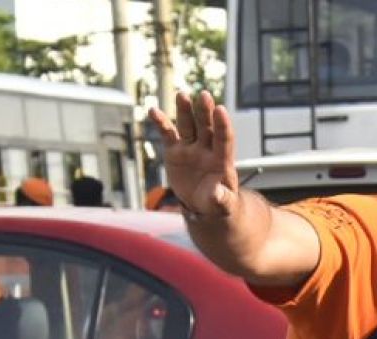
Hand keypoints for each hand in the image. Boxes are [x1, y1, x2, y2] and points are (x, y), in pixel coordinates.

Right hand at [145, 91, 238, 217]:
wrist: (203, 203)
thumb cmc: (218, 203)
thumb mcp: (222, 205)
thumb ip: (220, 198)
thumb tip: (216, 193)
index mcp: (222, 161)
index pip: (224, 139)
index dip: (223, 125)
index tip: (221, 110)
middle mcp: (207, 149)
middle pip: (207, 127)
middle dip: (205, 112)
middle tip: (204, 95)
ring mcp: (191, 148)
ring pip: (188, 126)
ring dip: (185, 110)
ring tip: (182, 95)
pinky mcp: (175, 150)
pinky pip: (168, 134)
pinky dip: (161, 122)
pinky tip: (153, 111)